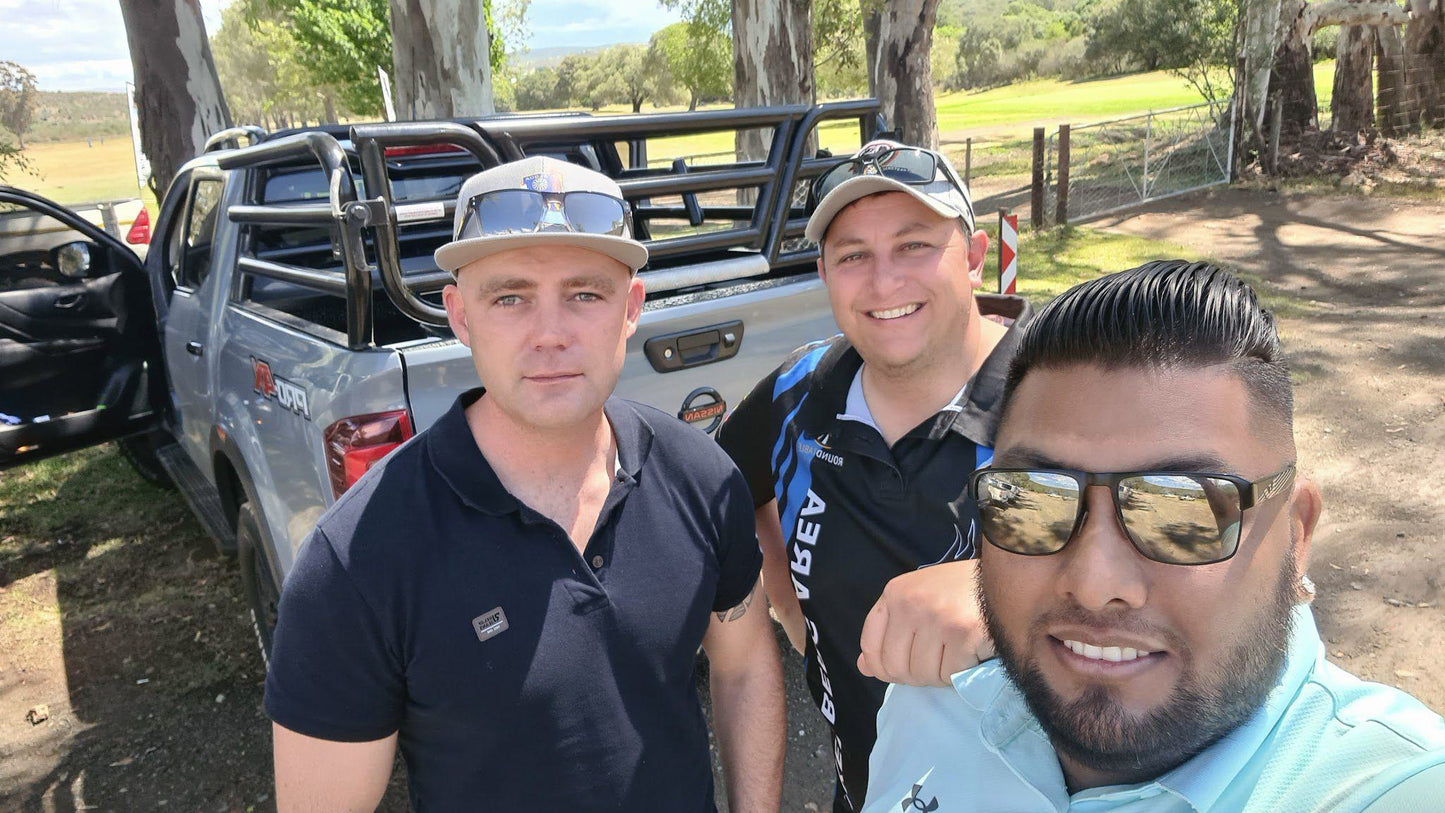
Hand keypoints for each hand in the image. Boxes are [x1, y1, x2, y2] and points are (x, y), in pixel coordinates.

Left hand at [857, 559, 994, 686]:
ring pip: (923, 675)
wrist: (1009, 577)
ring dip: (940, 675)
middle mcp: (911, 604)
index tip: (901, 669)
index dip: (881, 667)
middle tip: (937, 663)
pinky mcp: (963, 634)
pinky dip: (961, 673)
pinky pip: (950, 675)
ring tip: (955, 655)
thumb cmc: (962, 592)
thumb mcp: (919, 600)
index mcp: (895, 593)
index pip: (870, 645)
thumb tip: (864, 667)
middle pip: (896, 667)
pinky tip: (970, 654)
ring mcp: (936, 618)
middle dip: (916, 675)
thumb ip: (891, 632)